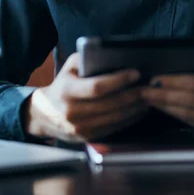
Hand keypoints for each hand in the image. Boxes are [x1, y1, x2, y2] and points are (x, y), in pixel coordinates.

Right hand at [24, 53, 147, 141]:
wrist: (44, 115)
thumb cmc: (63, 85)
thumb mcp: (70, 67)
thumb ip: (88, 59)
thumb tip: (113, 56)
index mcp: (67, 91)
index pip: (98, 87)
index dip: (119, 80)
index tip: (136, 73)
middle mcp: (72, 112)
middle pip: (111, 104)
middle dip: (133, 95)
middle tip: (149, 86)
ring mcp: (80, 128)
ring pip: (115, 118)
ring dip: (135, 108)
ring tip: (148, 97)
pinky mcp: (87, 137)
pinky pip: (113, 128)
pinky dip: (129, 119)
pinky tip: (138, 110)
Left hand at [142, 51, 193, 136]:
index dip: (175, 81)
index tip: (157, 78)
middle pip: (190, 99)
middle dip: (164, 94)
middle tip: (146, 90)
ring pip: (188, 113)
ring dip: (165, 106)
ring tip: (149, 99)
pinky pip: (191, 122)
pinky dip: (175, 115)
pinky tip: (162, 108)